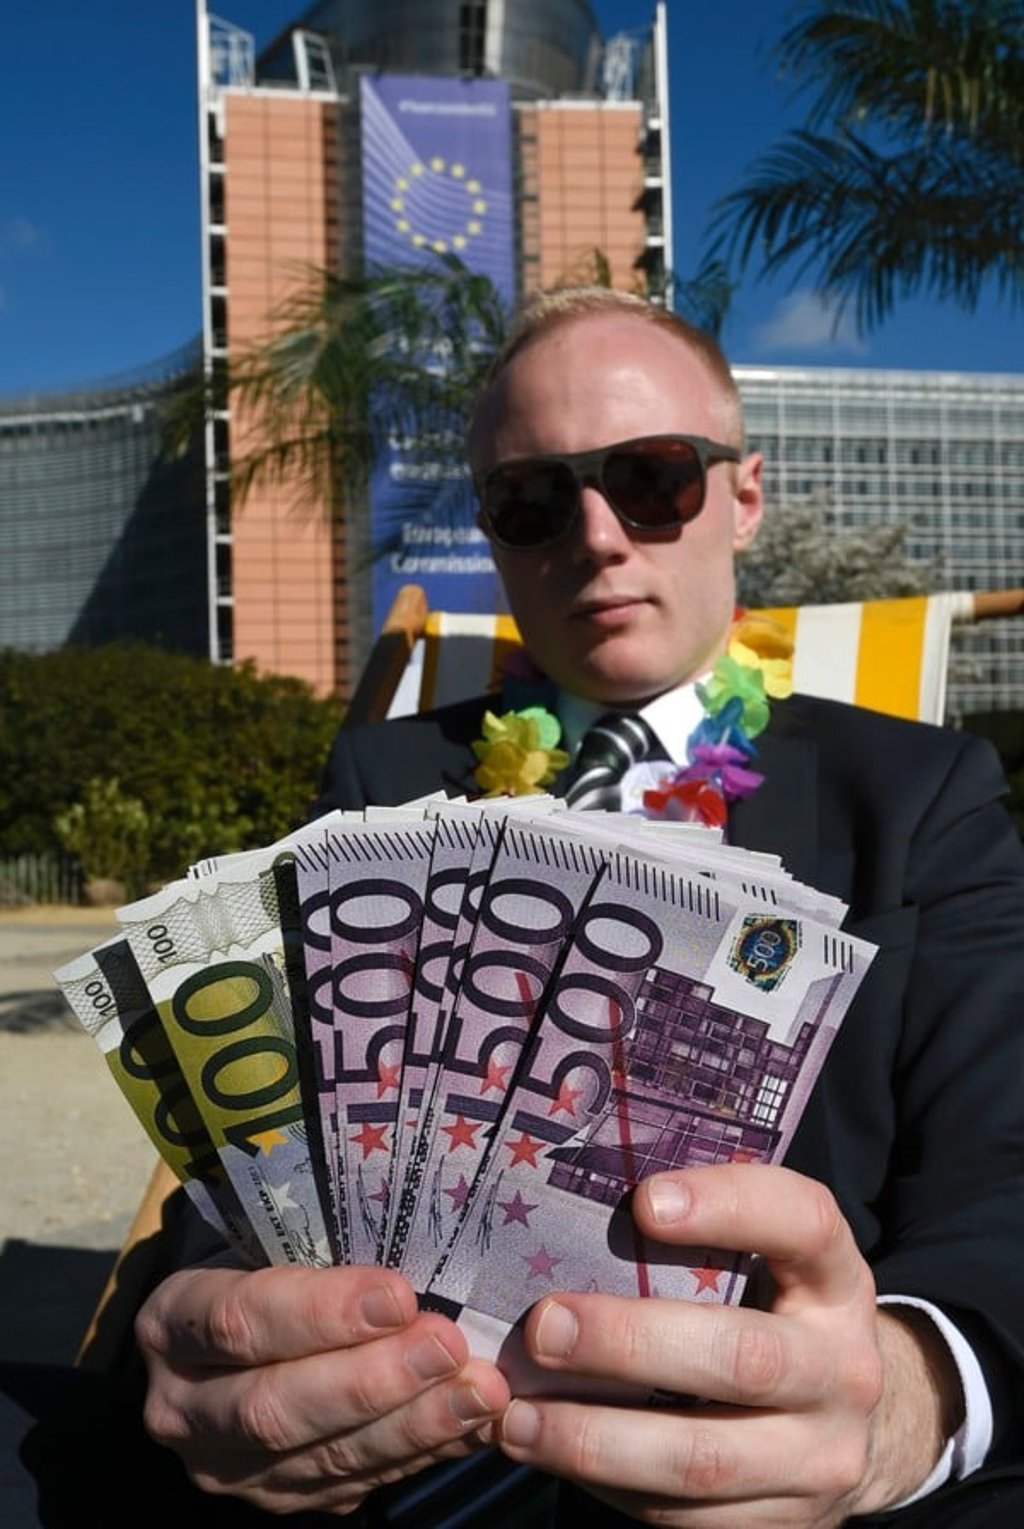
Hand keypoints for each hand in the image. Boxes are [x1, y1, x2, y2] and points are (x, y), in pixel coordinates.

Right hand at [136, 1263, 509, 1515]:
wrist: (229, 1327)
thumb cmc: (261, 1254)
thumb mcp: (263, 1232)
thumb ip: (317, 1238)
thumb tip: (416, 1224)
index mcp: (170, 1324)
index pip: (240, 1321)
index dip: (320, 1312)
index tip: (398, 1294)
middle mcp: (184, 1408)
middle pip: (276, 1407)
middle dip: (372, 1380)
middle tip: (446, 1346)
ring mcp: (230, 1467)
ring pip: (323, 1457)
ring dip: (412, 1424)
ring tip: (480, 1389)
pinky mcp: (281, 1499)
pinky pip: (357, 1481)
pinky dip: (425, 1450)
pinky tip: (475, 1421)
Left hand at [496, 1164, 961, 1525]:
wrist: (840, 1417)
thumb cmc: (768, 1306)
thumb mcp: (762, 1257)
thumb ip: (697, 1231)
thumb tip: (563, 1205)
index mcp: (836, 1277)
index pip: (802, 1221)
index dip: (728, 1206)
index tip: (644, 1200)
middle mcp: (843, 1368)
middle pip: (743, 1358)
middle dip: (629, 1343)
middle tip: (543, 1326)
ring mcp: (820, 1457)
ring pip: (703, 1459)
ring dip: (594, 1439)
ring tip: (516, 1415)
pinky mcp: (786, 1526)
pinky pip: (685, 1516)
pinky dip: (606, 1485)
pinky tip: (549, 1451)